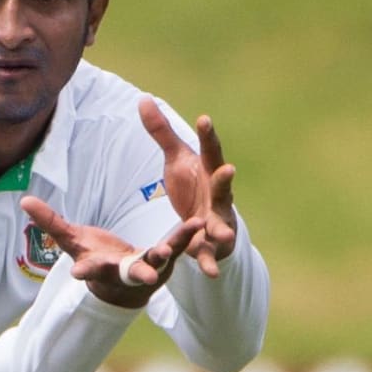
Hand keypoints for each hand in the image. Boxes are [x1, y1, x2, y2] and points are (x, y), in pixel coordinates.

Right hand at [20, 196, 204, 307]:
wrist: (125, 283)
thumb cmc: (96, 258)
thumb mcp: (73, 240)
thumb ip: (50, 222)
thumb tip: (23, 200)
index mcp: (99, 267)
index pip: (88, 270)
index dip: (83, 271)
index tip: (76, 274)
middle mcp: (124, 272)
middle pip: (130, 272)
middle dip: (138, 272)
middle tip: (145, 276)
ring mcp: (148, 267)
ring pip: (159, 259)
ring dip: (168, 251)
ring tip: (173, 245)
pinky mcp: (166, 260)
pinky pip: (178, 247)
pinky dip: (187, 236)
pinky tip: (197, 223)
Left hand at [138, 97, 237, 277]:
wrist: (209, 224)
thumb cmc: (195, 186)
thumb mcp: (176, 159)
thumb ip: (161, 132)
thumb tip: (143, 98)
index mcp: (209, 172)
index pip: (210, 151)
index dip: (208, 136)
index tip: (204, 118)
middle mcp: (218, 196)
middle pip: (223, 187)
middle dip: (226, 180)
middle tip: (228, 169)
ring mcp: (218, 221)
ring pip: (221, 224)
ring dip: (223, 229)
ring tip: (226, 235)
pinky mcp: (211, 245)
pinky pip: (210, 255)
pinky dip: (209, 263)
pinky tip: (207, 272)